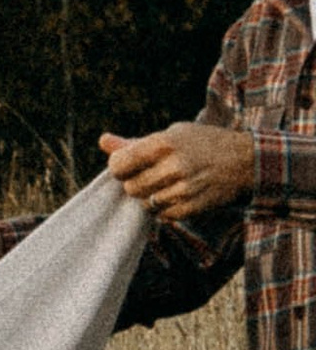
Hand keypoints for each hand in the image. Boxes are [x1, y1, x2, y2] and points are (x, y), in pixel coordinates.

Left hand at [97, 119, 254, 222]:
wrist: (246, 162)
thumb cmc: (204, 143)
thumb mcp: (173, 134)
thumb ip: (135, 143)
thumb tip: (103, 141)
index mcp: (165, 143)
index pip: (119, 164)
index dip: (120, 166)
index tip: (129, 164)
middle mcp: (173, 167)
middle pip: (130, 187)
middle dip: (136, 182)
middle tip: (154, 174)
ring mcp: (182, 190)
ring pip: (144, 203)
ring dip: (151, 196)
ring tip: (169, 183)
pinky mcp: (190, 209)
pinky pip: (161, 215)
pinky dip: (165, 208)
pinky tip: (179, 194)